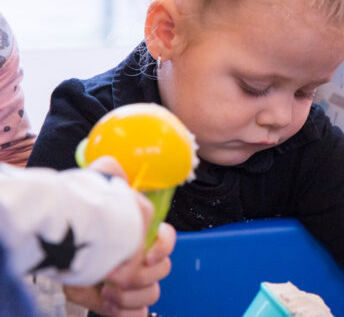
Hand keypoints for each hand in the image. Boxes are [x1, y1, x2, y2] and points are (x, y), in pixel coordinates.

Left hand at [64, 156, 175, 314]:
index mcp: (134, 234)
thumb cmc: (73, 218)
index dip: (161, 247)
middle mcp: (131, 258)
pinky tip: (108, 303)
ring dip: (130, 295)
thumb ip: (112, 172)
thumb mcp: (92, 186)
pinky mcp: (114, 307)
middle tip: (113, 274)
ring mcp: (124, 284)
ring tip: (104, 291)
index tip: (143, 253)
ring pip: (151, 293)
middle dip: (141, 275)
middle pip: (161, 270)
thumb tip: (121, 170)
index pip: (166, 241)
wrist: (47, 244)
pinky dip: (127, 312)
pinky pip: (136, 315)